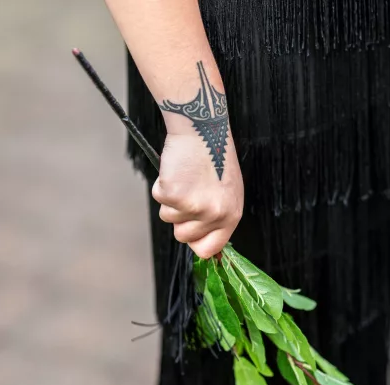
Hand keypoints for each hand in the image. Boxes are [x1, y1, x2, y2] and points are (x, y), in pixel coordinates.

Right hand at [152, 133, 243, 258]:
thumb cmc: (215, 157)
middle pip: (183, 236)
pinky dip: (161, 184)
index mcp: (231, 215)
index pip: (210, 248)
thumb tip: (204, 238)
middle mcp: (215, 215)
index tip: (189, 230)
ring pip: (167, 217)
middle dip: (179, 217)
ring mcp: (194, 206)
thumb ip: (218, 215)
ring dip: (170, 199)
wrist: (204, 131)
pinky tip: (176, 170)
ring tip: (185, 177)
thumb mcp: (227, 192)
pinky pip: (158, 198)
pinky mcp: (174, 195)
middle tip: (188, 191)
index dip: (195, 241)